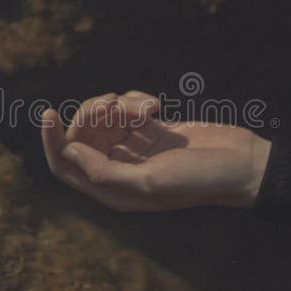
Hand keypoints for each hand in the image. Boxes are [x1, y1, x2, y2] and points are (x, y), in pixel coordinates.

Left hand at [41, 91, 270, 211]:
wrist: (241, 163)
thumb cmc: (199, 180)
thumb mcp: (150, 182)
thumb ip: (105, 172)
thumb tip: (68, 153)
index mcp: (113, 190)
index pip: (65, 165)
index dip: (52, 141)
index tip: (49, 113)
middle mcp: (119, 170)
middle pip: (83, 135)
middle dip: (93, 113)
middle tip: (115, 102)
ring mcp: (135, 149)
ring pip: (104, 118)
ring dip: (120, 104)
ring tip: (148, 107)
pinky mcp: (151, 130)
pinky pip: (126, 107)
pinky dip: (136, 99)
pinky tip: (156, 104)